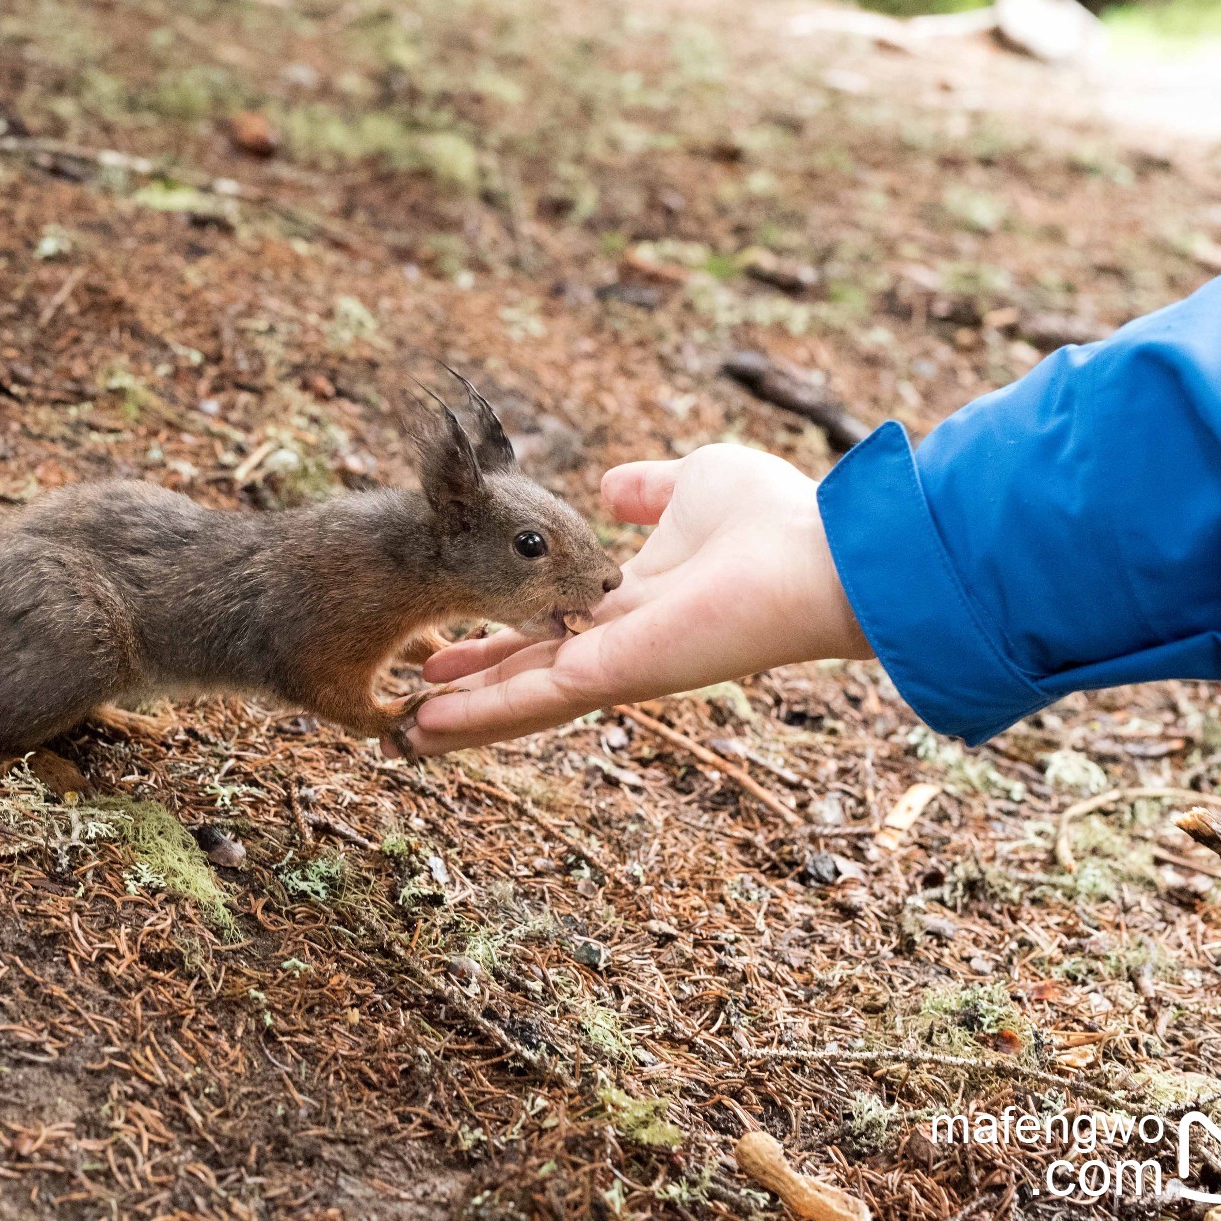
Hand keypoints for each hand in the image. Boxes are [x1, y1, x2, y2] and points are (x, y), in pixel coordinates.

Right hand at [398, 443, 873, 755]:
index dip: (495, 644)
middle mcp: (616, 644)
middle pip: (527, 677)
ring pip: (521, 701)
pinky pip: (533, 701)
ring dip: (461, 719)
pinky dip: (478, 718)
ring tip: (402, 737)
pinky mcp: (613, 677)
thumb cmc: (774, 517)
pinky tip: (428, 728)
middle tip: (410, 708)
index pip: (547, 631)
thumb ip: (647, 491)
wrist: (819, 556)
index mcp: (630, 603)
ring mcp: (613, 667)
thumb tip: (609, 488)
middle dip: (469, 693)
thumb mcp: (692, 482)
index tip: (446, 648)